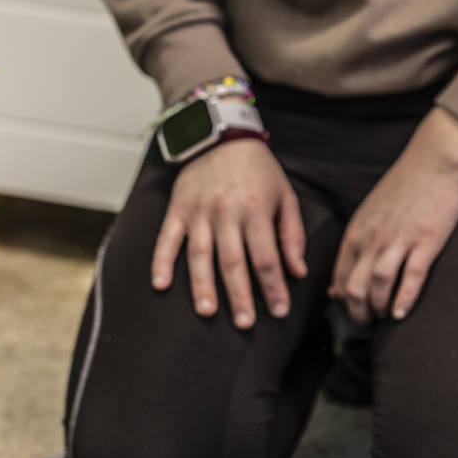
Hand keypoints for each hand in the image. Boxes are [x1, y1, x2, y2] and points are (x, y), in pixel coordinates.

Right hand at [152, 136, 306, 329]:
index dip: (274, 287)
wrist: (221, 134)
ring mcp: (198, 213)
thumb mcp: (285, 196)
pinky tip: (160, 284)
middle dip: (240, 295)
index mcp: (256, 211)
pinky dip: (162, 262)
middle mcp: (226, 214)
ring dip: (203, 286)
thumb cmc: (258, 169)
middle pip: (234, 262)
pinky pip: (166, 239)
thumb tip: (297, 272)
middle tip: (245, 323)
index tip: (279, 311)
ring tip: (208, 311)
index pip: (266, 258)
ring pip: (200, 256)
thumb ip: (291, 235)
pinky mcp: (177, 210)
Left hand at [330, 108, 457, 321]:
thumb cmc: (403, 188)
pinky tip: (401, 313)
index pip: (340, 275)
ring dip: (378, 308)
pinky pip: (411, 277)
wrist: (435, 162)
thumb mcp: (369, 214)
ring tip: (383, 318)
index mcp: (356, 232)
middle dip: (356, 310)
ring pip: (378, 284)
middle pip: (354, 285)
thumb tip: (338, 280)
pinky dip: (404, 299)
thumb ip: (356, 244)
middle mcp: (372, 238)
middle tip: (365, 322)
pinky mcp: (426, 242)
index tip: (350, 310)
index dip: (342, 299)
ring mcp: (399, 240)